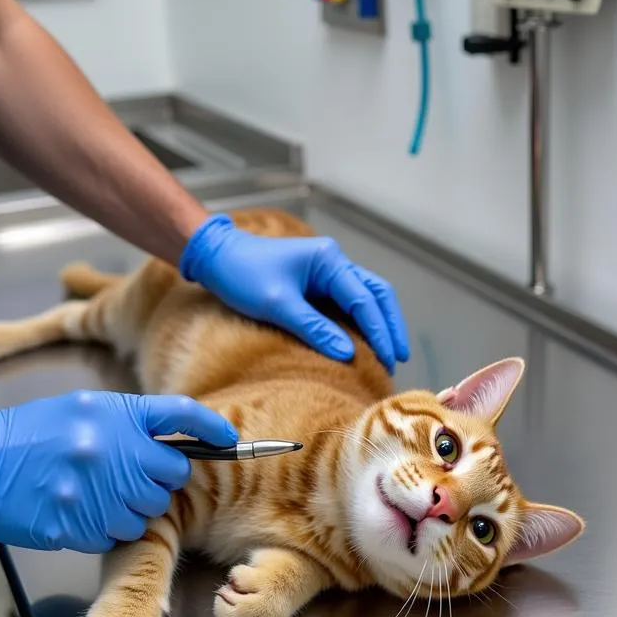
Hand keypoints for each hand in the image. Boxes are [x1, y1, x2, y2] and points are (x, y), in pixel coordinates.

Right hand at [0, 391, 236, 552]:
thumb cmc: (28, 435)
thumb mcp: (81, 409)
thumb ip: (129, 422)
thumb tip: (172, 440)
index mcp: (112, 413)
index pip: (181, 415)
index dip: (213, 427)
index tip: (233, 439)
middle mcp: (110, 449)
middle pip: (172, 475)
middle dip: (159, 479)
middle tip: (129, 476)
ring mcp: (95, 490)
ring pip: (149, 511)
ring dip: (133, 508)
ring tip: (98, 493)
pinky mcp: (79, 525)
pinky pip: (118, 535)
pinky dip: (107, 528)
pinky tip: (81, 510)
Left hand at [179, 214, 410, 372]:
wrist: (217, 258)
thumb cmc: (243, 274)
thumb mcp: (277, 304)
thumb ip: (314, 328)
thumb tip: (348, 354)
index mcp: (329, 260)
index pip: (364, 299)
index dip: (379, 331)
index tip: (389, 358)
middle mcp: (334, 262)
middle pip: (376, 294)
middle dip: (390, 326)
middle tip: (398, 358)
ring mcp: (328, 272)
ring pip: (366, 297)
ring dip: (379, 324)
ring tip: (388, 354)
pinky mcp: (317, 284)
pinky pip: (348, 303)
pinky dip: (361, 322)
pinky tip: (365, 343)